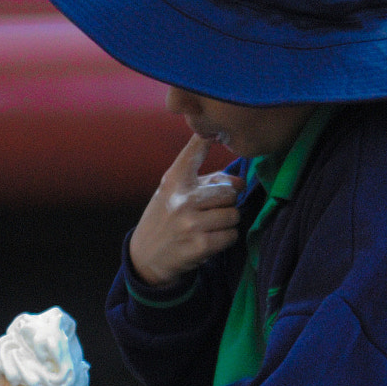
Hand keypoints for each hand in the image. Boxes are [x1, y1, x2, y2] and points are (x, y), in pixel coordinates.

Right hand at [128, 135, 244, 287]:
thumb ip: (206, 181)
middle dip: (226, 202)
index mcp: (175, 180)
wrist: (144, 257)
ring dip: (227, 223)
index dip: (207, 137)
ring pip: (233, 215)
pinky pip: (231, 235)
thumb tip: (241, 183)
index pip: (195, 150)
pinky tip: (210, 239)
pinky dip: (226, 239)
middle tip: (211, 211)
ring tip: (210, 226)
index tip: (213, 128)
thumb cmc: (165, 219)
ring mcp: (191, 223)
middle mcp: (182, 198)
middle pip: (229, 192)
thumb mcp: (174, 192)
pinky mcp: (200, 245)